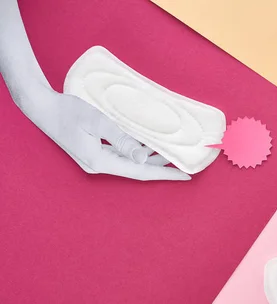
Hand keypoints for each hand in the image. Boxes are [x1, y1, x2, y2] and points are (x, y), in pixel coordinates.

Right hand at [19, 89, 189, 180]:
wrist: (41, 106)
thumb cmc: (67, 111)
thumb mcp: (97, 122)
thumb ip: (121, 139)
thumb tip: (143, 158)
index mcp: (100, 161)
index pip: (141, 172)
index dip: (165, 174)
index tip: (185, 175)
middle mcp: (99, 165)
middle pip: (138, 169)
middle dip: (161, 166)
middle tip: (184, 161)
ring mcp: (96, 159)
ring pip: (130, 162)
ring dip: (150, 158)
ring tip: (171, 151)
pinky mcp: (94, 152)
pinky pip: (122, 155)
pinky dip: (137, 151)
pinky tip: (148, 144)